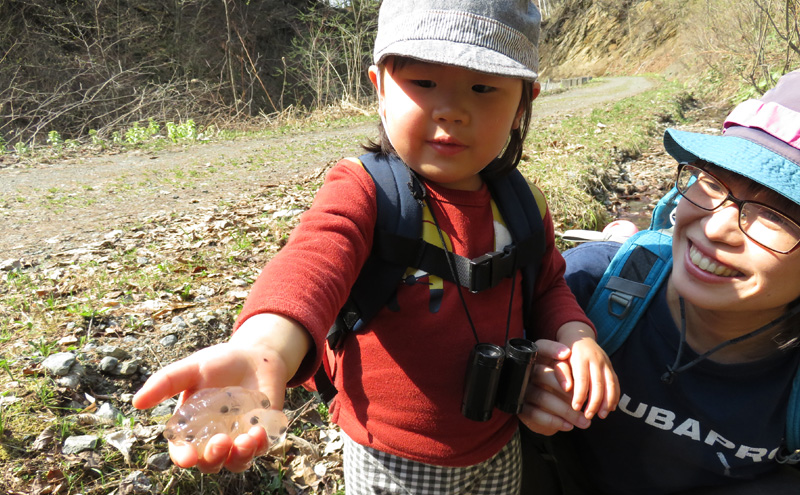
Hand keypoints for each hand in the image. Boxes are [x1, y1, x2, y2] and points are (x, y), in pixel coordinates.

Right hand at [132, 314, 310, 472]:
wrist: (256, 356)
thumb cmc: (220, 363)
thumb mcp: (191, 368)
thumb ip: (166, 383)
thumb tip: (136, 402)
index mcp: (191, 428)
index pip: (182, 451)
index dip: (183, 457)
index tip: (187, 457)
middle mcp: (213, 438)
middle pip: (210, 463)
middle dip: (213, 458)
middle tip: (220, 441)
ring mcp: (238, 439)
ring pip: (236, 462)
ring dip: (240, 457)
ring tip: (245, 439)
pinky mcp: (261, 435)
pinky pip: (261, 449)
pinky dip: (261, 445)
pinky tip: (260, 430)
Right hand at [518, 340, 590, 435]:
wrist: (541, 411)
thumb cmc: (557, 388)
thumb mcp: (563, 377)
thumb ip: (572, 373)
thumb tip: (589, 384)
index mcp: (537, 359)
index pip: (541, 348)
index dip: (552, 349)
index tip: (567, 354)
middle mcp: (526, 373)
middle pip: (542, 374)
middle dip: (563, 388)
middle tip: (582, 402)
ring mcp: (522, 391)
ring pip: (542, 397)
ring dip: (566, 411)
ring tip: (585, 421)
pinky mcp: (521, 408)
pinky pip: (536, 414)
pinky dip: (554, 421)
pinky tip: (569, 426)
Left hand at [557, 323, 618, 419]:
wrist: (578, 337)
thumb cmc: (563, 352)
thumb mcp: (558, 359)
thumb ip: (561, 372)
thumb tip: (567, 388)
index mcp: (580, 356)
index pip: (582, 378)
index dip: (580, 394)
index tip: (575, 408)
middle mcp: (595, 358)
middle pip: (598, 383)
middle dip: (595, 402)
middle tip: (588, 416)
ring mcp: (605, 362)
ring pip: (610, 384)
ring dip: (608, 402)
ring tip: (602, 415)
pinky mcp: (610, 366)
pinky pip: (616, 383)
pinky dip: (615, 396)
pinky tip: (611, 408)